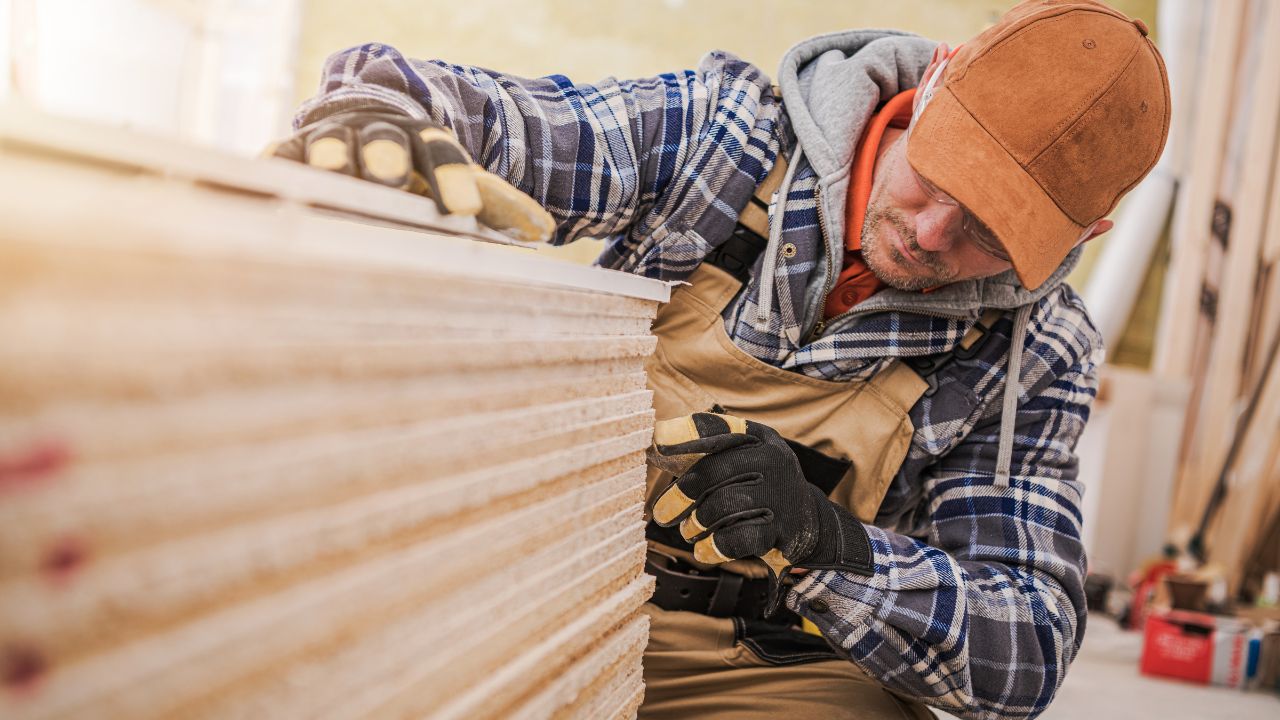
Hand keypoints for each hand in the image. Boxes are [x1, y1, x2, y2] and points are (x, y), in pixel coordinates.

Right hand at [266, 110, 554, 241]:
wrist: (363, 123)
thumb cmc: (418, 170)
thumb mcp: (456, 180)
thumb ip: (498, 203)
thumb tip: (546, 230)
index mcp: (426, 141)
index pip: (444, 155)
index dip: (453, 179)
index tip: (462, 210)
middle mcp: (379, 134)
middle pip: (386, 141)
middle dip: (390, 155)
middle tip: (394, 177)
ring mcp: (333, 139)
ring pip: (332, 142)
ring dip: (334, 154)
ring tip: (334, 172)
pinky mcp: (292, 150)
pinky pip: (281, 154)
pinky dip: (277, 163)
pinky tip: (274, 178)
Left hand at [648, 412, 873, 611]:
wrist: (809, 524)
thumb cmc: (760, 488)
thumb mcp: (744, 460)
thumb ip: (706, 451)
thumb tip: (656, 442)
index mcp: (759, 438)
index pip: (718, 429)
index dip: (685, 435)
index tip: (657, 443)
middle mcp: (772, 460)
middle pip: (712, 473)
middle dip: (681, 496)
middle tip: (663, 514)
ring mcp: (780, 494)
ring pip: (721, 507)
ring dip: (696, 523)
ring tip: (690, 531)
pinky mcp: (784, 529)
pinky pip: (737, 538)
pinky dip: (713, 547)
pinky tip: (705, 550)